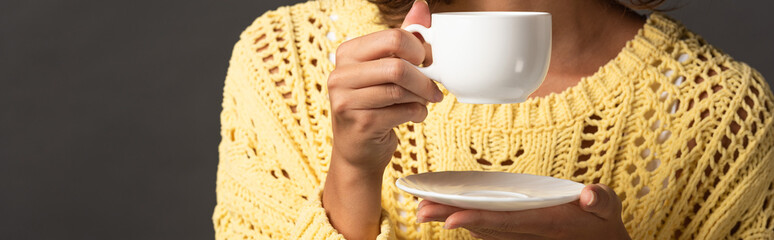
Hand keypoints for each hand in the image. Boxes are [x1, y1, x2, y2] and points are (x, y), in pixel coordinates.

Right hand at [328, 0, 438, 172]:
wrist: (358, 150)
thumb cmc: (374, 105)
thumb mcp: (384, 68)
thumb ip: (402, 39)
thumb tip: (422, 6)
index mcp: (347, 53)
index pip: (392, 38)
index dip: (418, 49)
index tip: (426, 62)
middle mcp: (340, 75)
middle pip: (397, 66)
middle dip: (424, 77)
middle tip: (434, 87)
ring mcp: (346, 100)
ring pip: (401, 90)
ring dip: (422, 97)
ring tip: (425, 101)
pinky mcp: (359, 124)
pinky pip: (402, 112)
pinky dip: (417, 113)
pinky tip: (415, 115)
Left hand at [416, 184, 630, 239]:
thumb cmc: (602, 224)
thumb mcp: (608, 210)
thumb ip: (601, 201)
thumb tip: (591, 195)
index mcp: (546, 224)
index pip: (505, 221)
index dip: (476, 219)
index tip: (450, 218)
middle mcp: (527, 233)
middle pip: (483, 225)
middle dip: (451, 217)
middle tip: (421, 209)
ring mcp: (520, 236)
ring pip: (480, 228)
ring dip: (451, 218)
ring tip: (423, 209)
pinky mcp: (517, 233)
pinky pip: (487, 228)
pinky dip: (466, 220)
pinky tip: (446, 213)